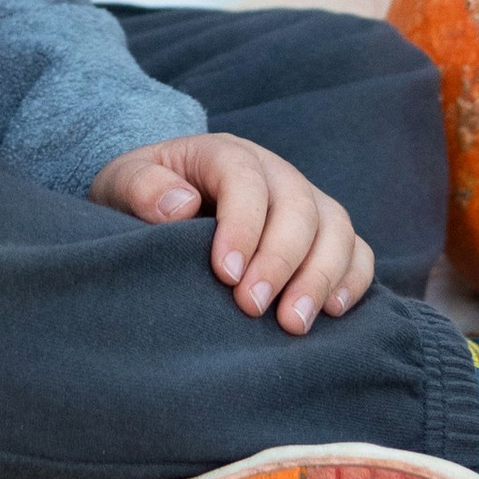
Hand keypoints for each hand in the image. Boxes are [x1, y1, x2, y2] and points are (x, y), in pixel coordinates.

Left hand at [88, 132, 373, 333]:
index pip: (245, 178)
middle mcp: (273, 172)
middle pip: (297, 205)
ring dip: (321, 276)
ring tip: (293, 324)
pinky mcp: (323, 233)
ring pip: (335, 226)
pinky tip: (331, 312)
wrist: (163, 202)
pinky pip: (356, 249)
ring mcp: (304, 200)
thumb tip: (179, 206)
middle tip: (252, 309)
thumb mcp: (122, 184)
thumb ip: (140, 188)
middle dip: (280, 259)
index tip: (225, 274)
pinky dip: (352, 278)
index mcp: (224, 154)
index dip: (242, 225)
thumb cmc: (142, 197)